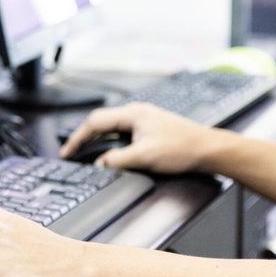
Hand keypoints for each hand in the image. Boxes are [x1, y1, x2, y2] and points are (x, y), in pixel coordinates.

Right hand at [60, 103, 237, 173]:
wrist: (208, 149)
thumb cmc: (182, 148)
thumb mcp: (144, 157)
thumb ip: (117, 160)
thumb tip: (99, 163)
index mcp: (133, 114)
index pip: (95, 122)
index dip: (78, 138)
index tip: (67, 152)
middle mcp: (137, 113)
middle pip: (102, 122)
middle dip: (85, 137)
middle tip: (72, 153)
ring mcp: (144, 120)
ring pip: (113, 128)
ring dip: (99, 140)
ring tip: (86, 153)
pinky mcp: (150, 129)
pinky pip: (123, 133)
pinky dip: (112, 143)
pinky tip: (112, 153)